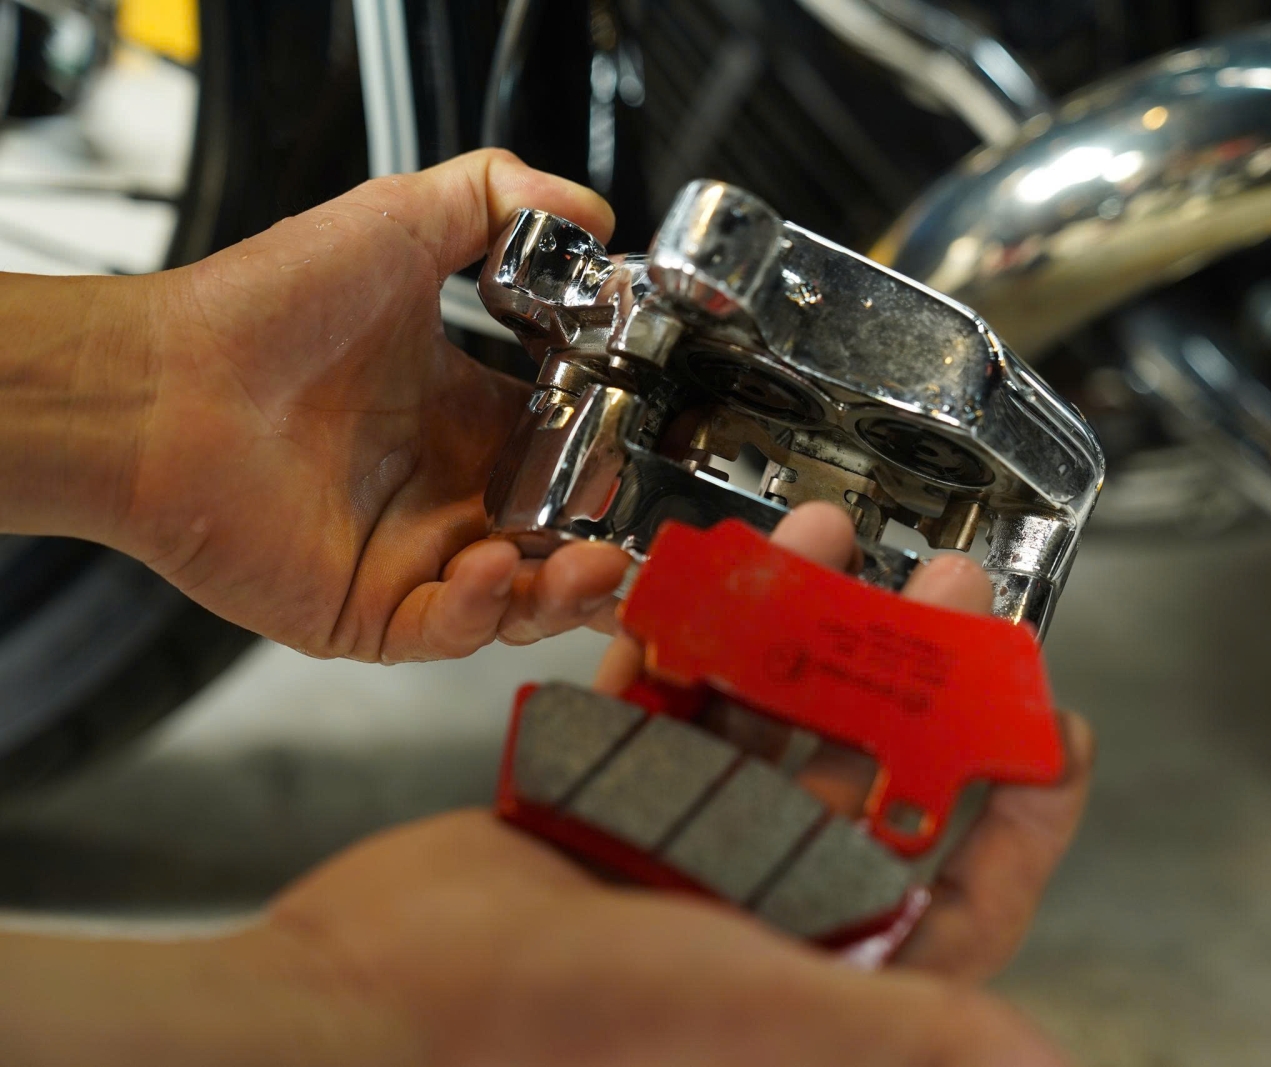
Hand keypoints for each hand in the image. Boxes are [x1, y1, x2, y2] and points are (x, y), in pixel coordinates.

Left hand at [125, 149, 630, 660]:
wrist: (161, 385)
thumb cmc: (263, 309)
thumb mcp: (399, 222)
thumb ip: (500, 198)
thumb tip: (592, 212)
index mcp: (466, 416)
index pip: (569, 454)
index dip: (613, 461)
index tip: (648, 451)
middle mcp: (446, 491)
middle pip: (560, 542)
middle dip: (607, 549)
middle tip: (633, 535)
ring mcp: (411, 557)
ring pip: (522, 603)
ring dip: (567, 593)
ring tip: (590, 563)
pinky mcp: (369, 610)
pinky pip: (448, 632)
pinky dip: (481, 612)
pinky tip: (485, 567)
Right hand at [254, 506, 1090, 1063]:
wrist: (365, 1009)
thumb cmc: (560, 1029)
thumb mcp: (759, 1009)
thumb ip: (902, 1026)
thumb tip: (1038, 1063)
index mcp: (813, 968)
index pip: (954, 893)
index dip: (1017, 815)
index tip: (1054, 729)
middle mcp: (753, 907)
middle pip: (867, 777)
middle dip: (916, 679)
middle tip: (952, 591)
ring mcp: (672, 847)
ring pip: (763, 718)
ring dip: (803, 629)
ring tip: (836, 538)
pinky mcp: (592, 798)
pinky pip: (661, 702)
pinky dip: (690, 637)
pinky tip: (720, 571)